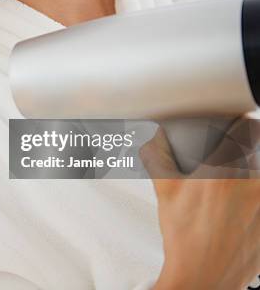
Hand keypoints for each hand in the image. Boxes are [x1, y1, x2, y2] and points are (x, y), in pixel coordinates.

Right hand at [140, 118, 259, 288]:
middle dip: (242, 154)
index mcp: (225, 172)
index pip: (250, 128)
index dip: (241, 125)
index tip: (235, 128)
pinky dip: (253, 198)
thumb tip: (152, 138)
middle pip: (258, 151)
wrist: (203, 276)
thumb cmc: (185, 237)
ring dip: (249, 176)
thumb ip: (156, 157)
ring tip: (228, 192)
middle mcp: (252, 185)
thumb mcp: (165, 191)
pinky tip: (236, 211)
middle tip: (224, 164)